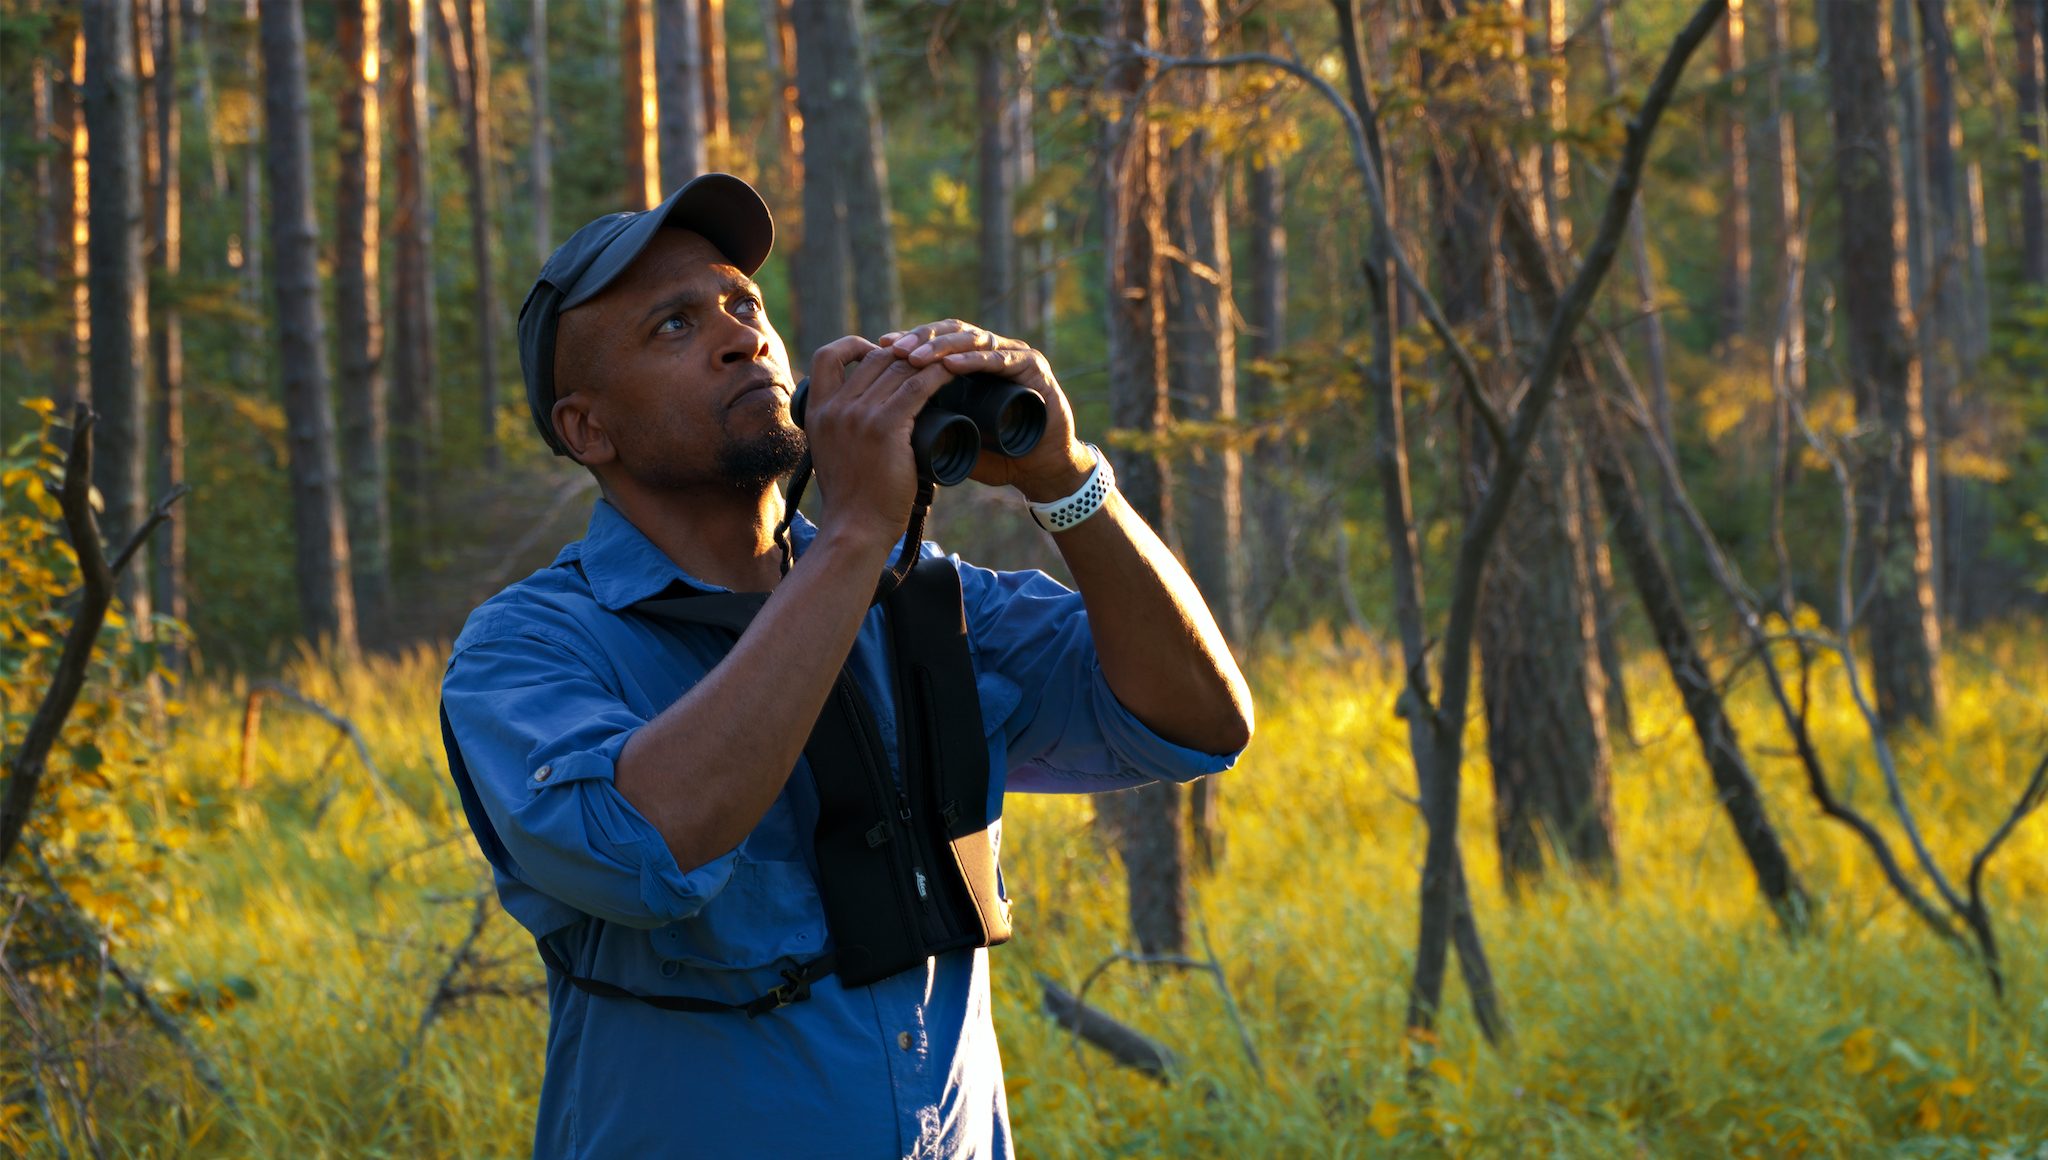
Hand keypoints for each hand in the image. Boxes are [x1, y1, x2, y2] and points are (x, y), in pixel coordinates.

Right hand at [801, 336, 956, 545]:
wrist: (855, 529)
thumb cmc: (852, 501)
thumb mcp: (831, 456)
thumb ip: (840, 432)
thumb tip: (863, 420)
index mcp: (816, 411)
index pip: (828, 355)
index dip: (856, 345)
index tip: (878, 354)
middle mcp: (834, 408)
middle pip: (875, 359)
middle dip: (905, 354)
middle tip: (929, 364)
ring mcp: (858, 415)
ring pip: (898, 368)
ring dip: (927, 360)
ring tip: (949, 363)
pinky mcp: (885, 427)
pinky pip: (918, 387)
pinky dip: (939, 375)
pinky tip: (955, 372)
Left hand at [878, 320, 1093, 502]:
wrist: (1040, 469)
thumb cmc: (998, 455)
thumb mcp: (954, 436)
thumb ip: (928, 426)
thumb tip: (883, 426)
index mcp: (972, 362)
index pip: (936, 340)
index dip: (909, 341)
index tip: (880, 347)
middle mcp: (992, 351)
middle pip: (951, 331)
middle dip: (921, 339)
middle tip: (895, 349)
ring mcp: (1014, 355)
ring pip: (973, 339)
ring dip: (942, 347)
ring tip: (917, 358)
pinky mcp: (1034, 367)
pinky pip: (1001, 359)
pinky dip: (976, 360)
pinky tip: (953, 364)